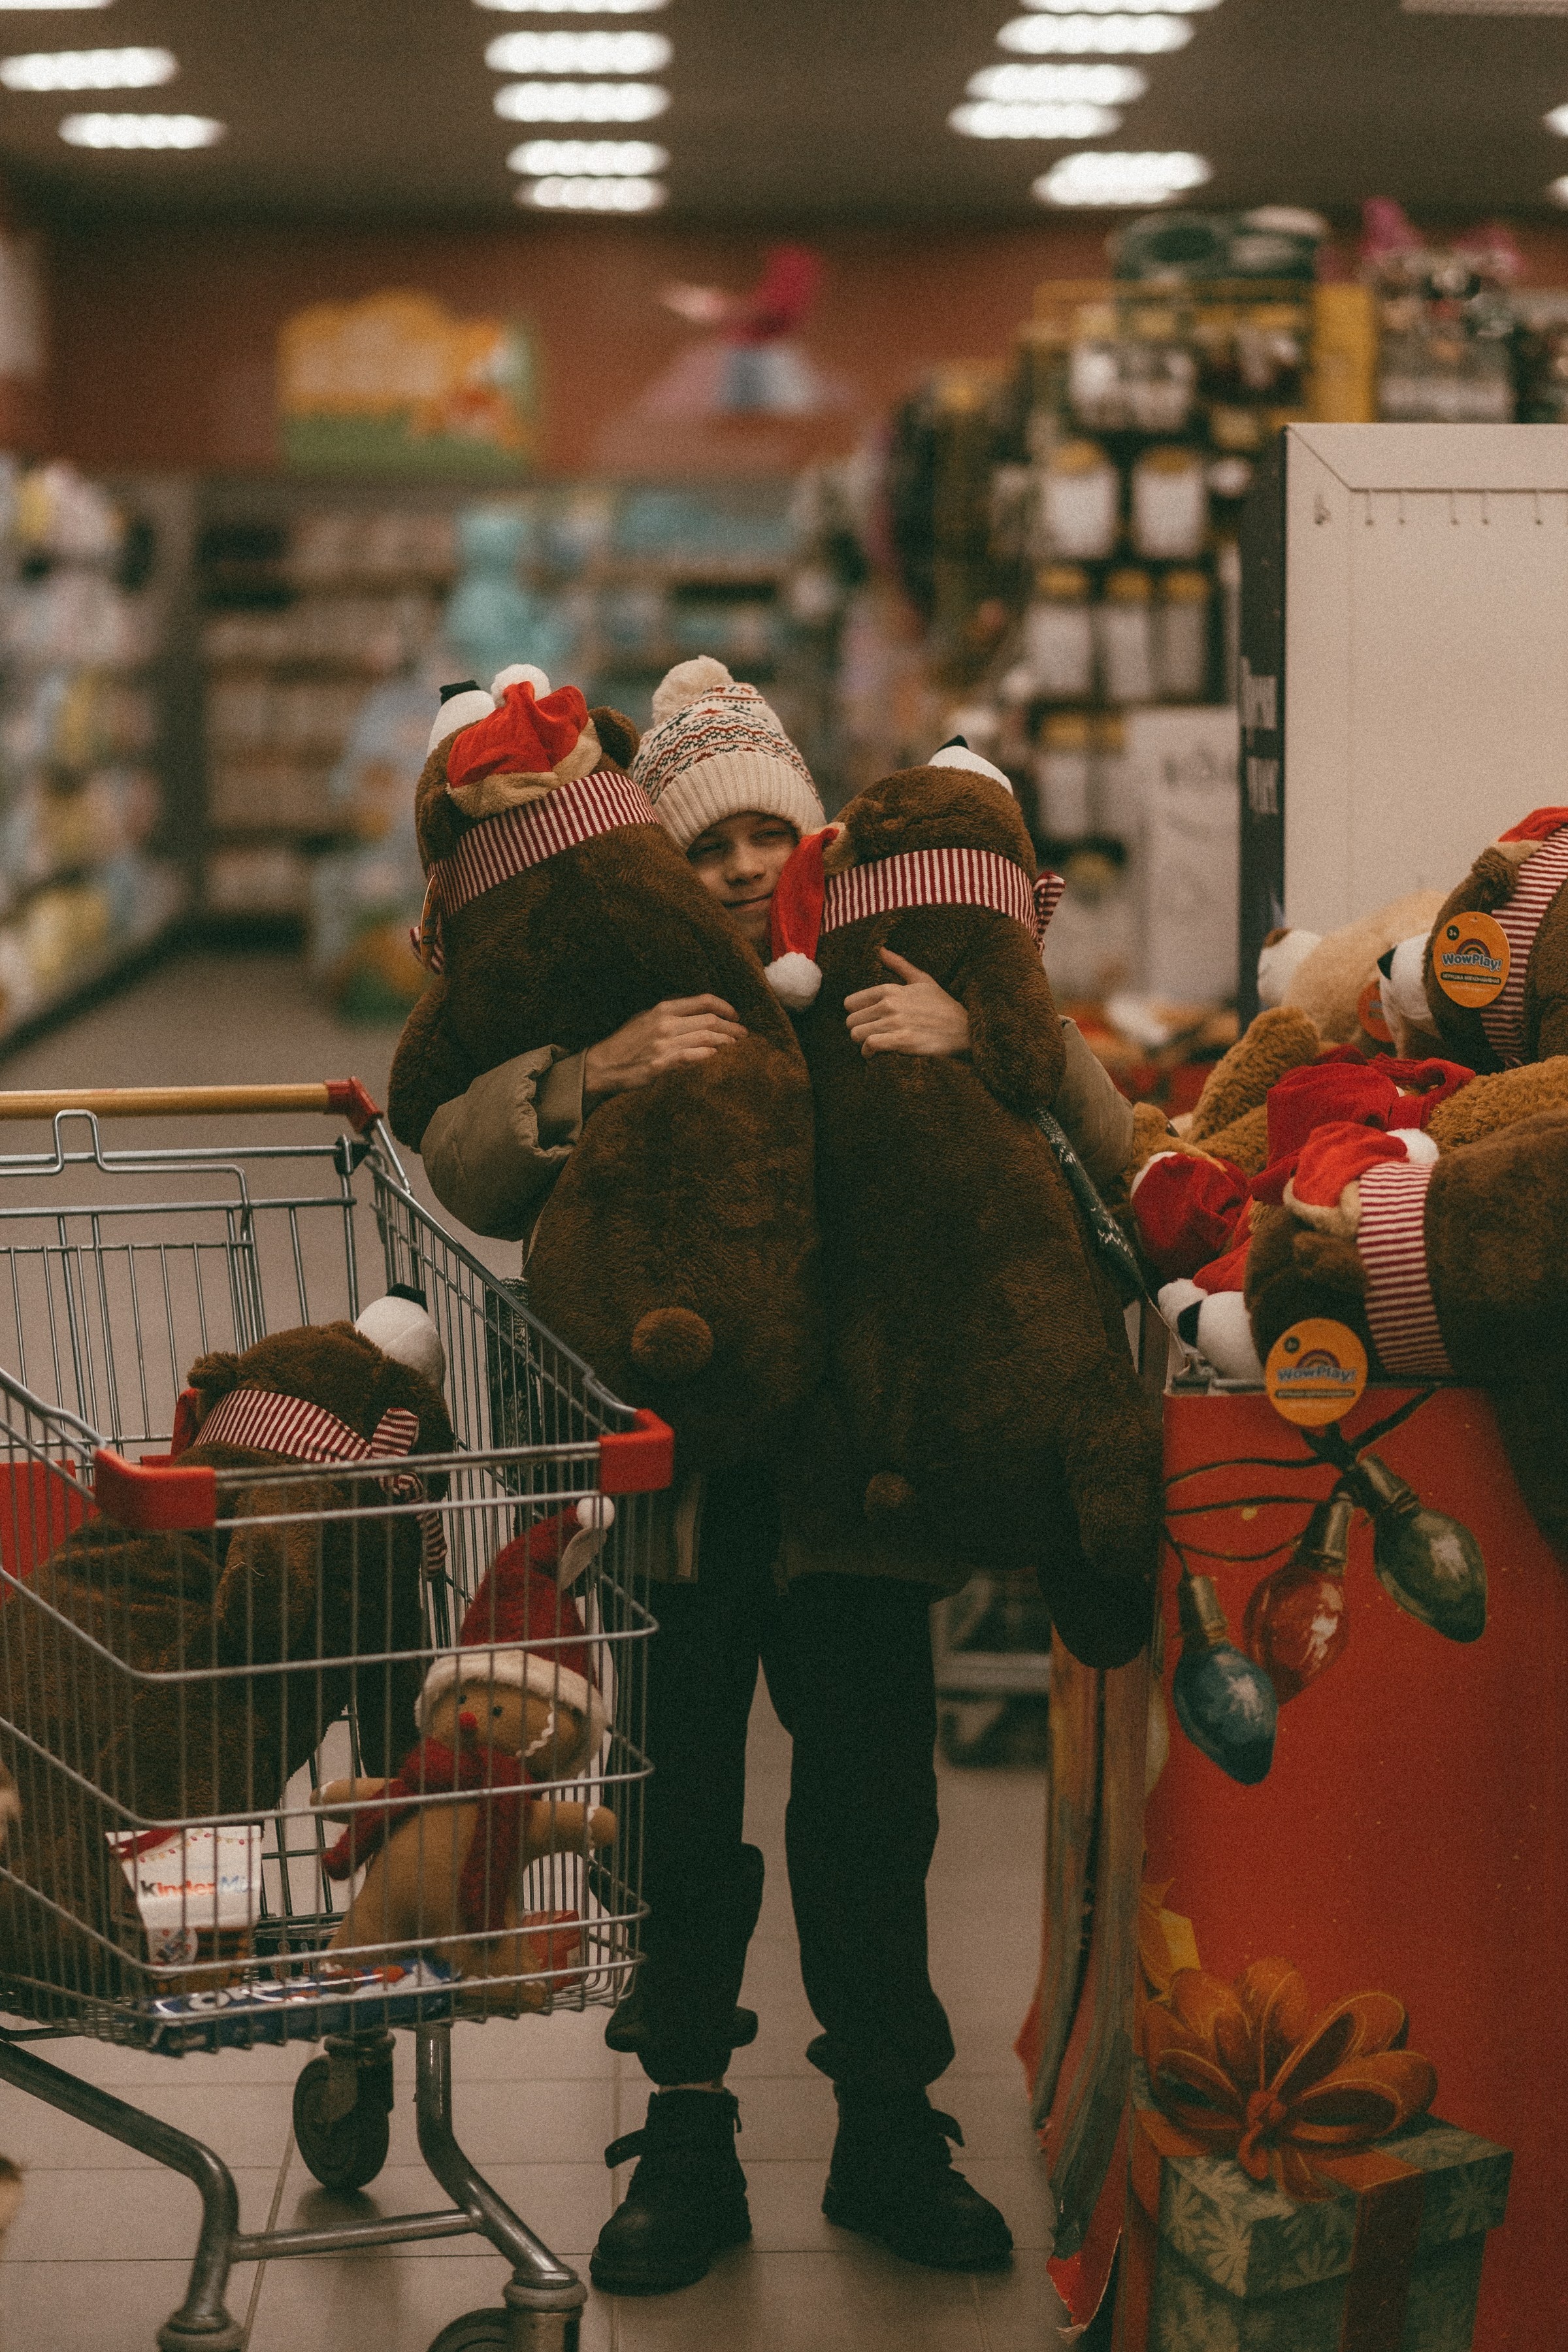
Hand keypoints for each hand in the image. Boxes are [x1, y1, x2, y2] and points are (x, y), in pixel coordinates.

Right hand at [582, 997, 746, 1105]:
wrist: (601, 1066)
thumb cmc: (625, 1043)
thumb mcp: (644, 1018)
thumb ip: (669, 1013)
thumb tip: (696, 1010)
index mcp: (663, 1009)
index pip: (703, 1001)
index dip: (725, 1007)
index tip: (736, 1015)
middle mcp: (665, 1023)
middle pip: (710, 1021)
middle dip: (732, 1027)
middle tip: (744, 1034)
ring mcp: (663, 1044)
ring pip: (706, 1039)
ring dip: (726, 1042)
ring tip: (737, 1046)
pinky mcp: (660, 1064)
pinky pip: (692, 1057)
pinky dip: (708, 1056)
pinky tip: (717, 1057)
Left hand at [843, 951, 971, 1059]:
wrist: (965, 1029)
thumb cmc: (943, 1006)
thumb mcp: (923, 980)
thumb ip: (899, 965)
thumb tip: (881, 950)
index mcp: (890, 989)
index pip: (850, 1003)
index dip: (856, 1015)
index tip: (867, 1021)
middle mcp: (890, 1004)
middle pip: (851, 1021)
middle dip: (859, 1030)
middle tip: (872, 1036)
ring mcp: (896, 1022)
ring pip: (857, 1034)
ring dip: (863, 1044)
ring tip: (874, 1046)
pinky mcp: (902, 1041)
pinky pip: (870, 1046)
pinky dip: (868, 1053)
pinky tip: (876, 1055)